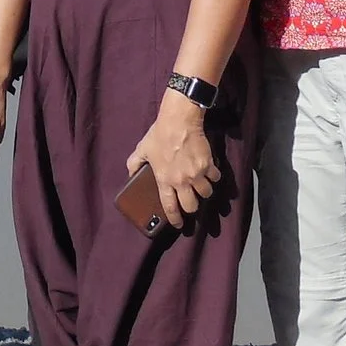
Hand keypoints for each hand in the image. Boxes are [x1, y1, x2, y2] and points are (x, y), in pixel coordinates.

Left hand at [125, 91, 216, 230]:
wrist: (179, 121)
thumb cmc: (159, 135)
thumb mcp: (142, 149)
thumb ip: (134, 164)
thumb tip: (130, 175)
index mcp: (164, 180)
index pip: (170, 207)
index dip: (175, 219)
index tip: (178, 225)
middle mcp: (182, 181)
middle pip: (192, 206)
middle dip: (192, 208)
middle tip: (190, 203)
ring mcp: (197, 174)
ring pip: (206, 194)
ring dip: (204, 192)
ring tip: (200, 186)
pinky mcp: (208, 165)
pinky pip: (215, 178)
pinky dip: (213, 177)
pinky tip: (209, 172)